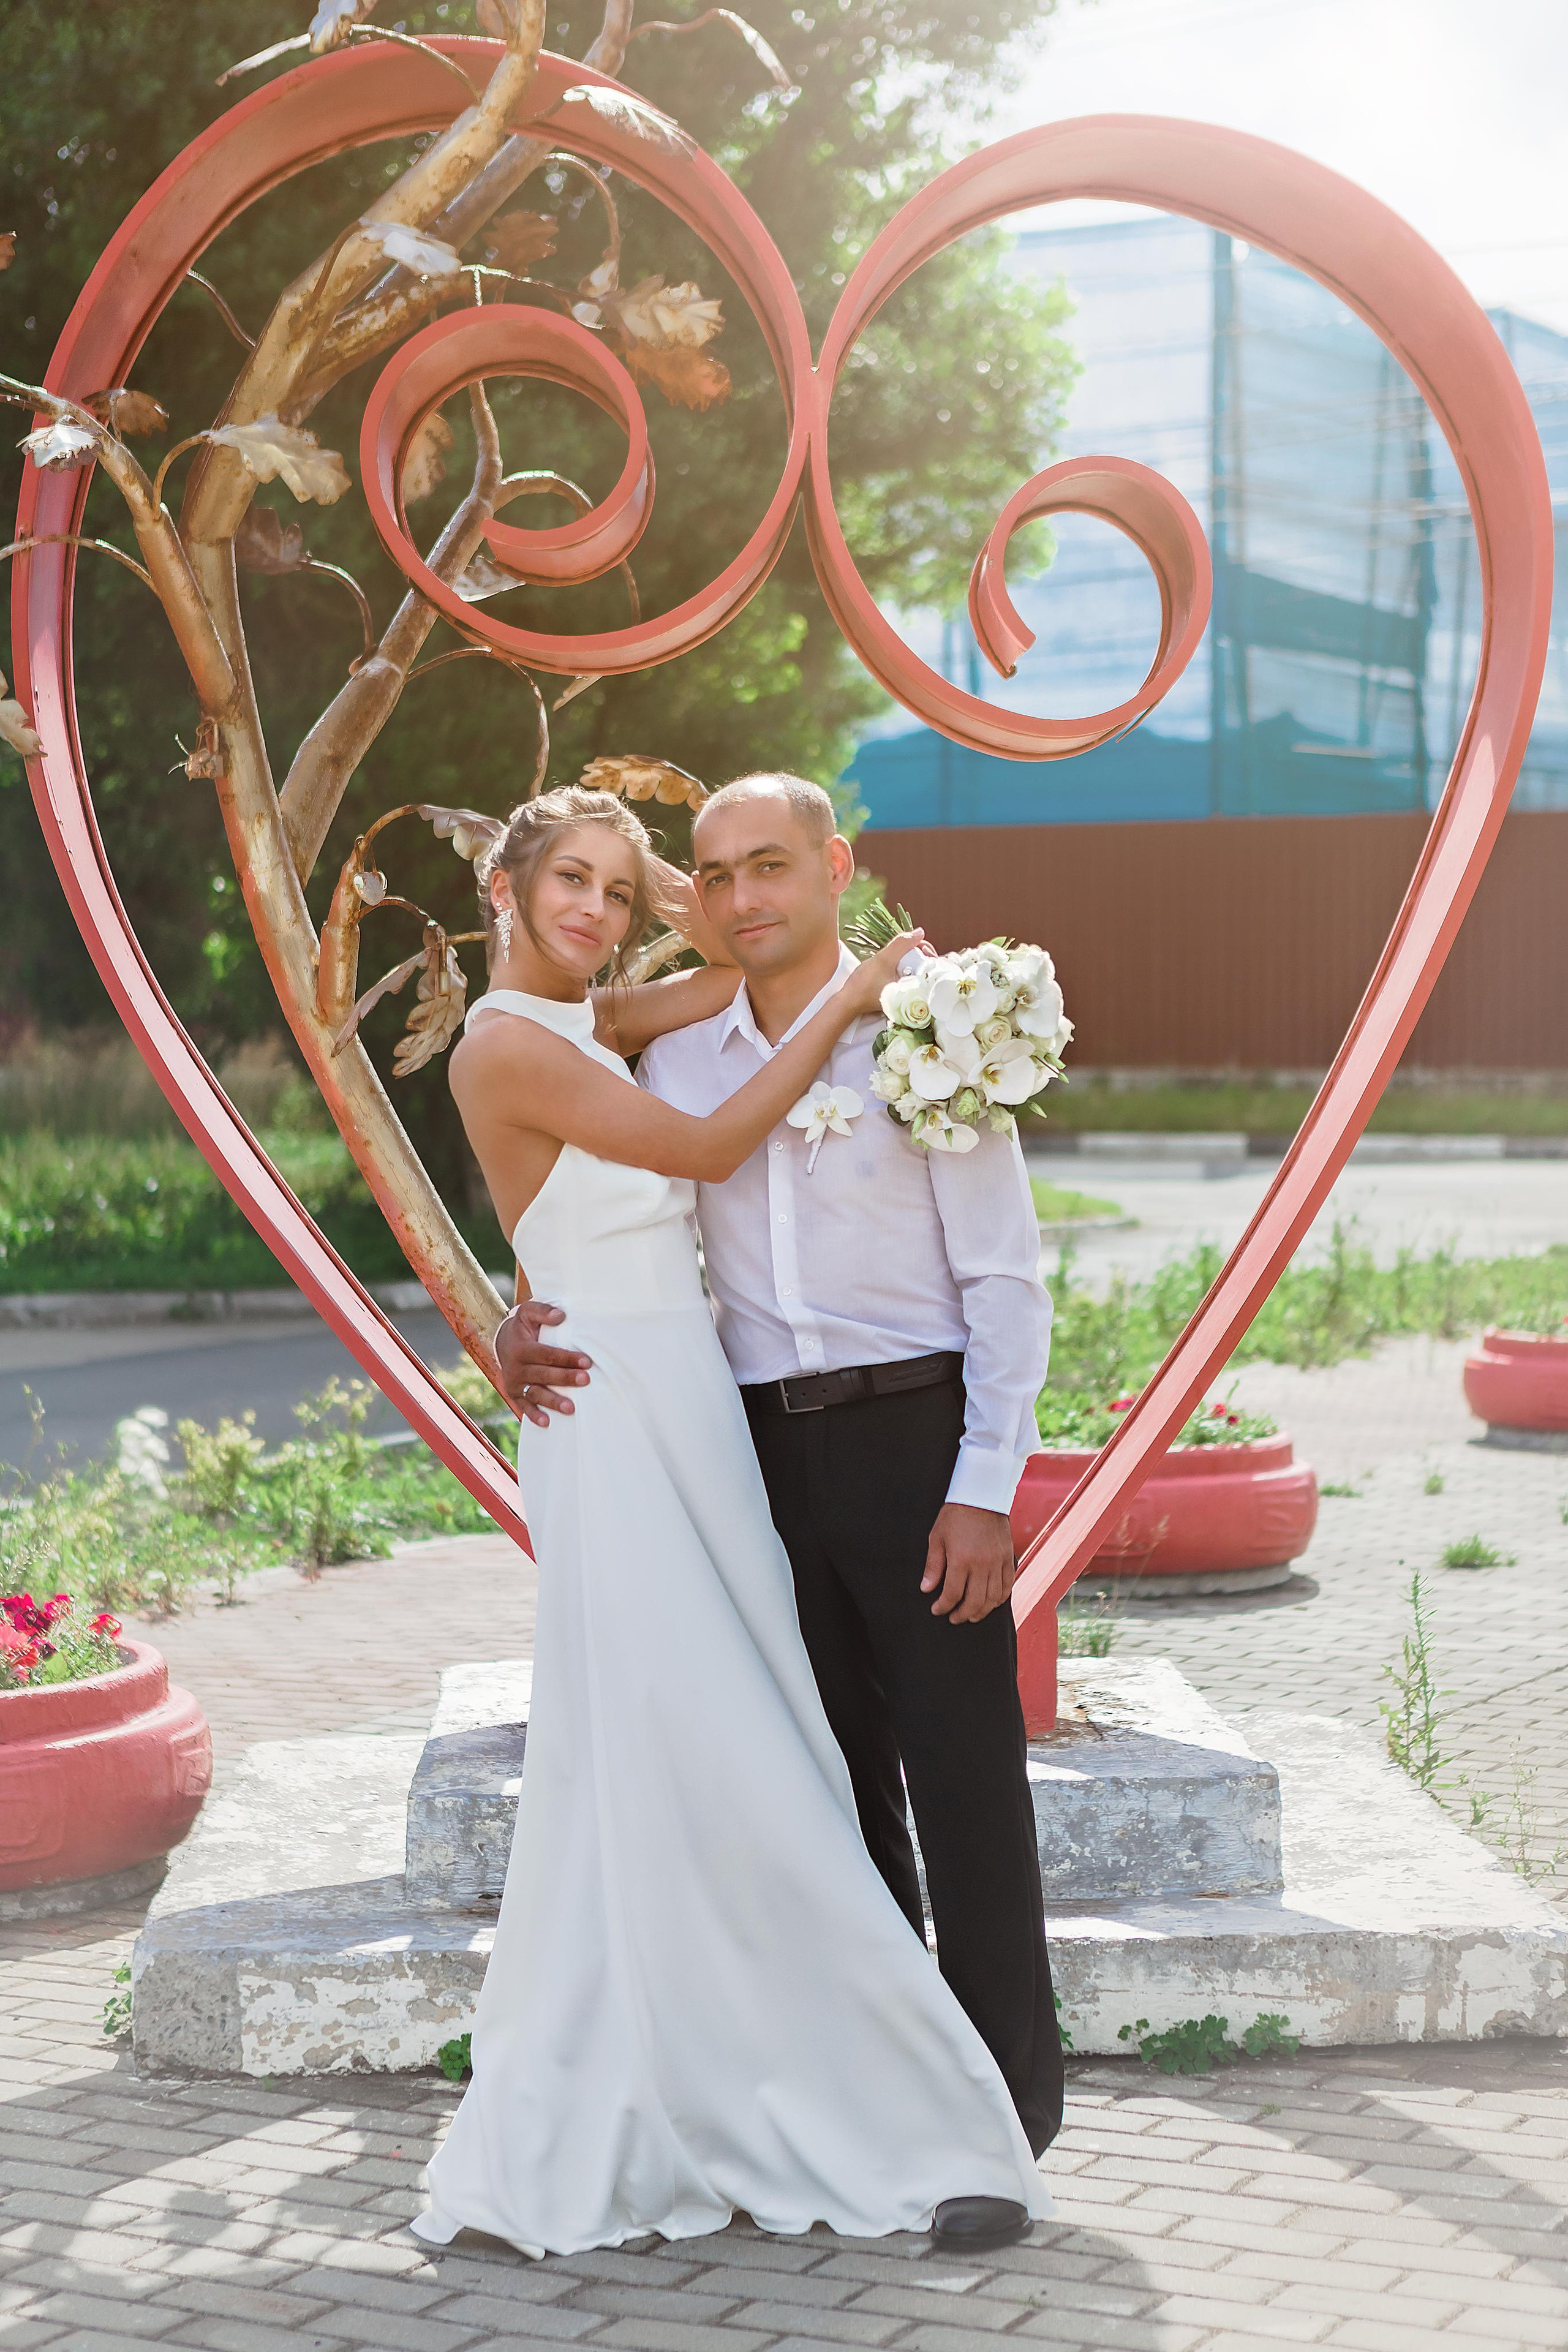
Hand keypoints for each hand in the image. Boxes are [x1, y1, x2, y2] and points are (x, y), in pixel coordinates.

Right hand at [494, 1299, 591, 1429]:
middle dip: (565, 1378)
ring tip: (571, 1408)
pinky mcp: (513, 1393)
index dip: (566, 1358)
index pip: (547, 1354)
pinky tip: (546, 1422)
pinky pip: (523, 1406)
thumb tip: (561, 1315)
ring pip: (535, 1393)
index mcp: (521, 1348)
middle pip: (544, 1374)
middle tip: (585, 1380)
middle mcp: (515, 1367)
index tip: (587, 1361)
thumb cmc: (523, 1326)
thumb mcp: (528, 1312)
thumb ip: (543, 1311)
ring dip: (552, 1401)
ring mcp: (514, 1382)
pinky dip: (533, 1415)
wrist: (502, 1341)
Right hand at [846, 929, 928, 1019]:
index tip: (920, 945)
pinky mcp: (900, 991)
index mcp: (916, 990)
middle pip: (928, 969)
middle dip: (922, 954)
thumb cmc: (864, 985)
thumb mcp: (883, 960)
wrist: (849, 1000)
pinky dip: (907, 966)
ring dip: (914, 958)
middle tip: (915, 944)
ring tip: (907, 950)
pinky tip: (901, 959)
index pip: (934, 970)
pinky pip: (910, 975)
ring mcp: (908, 993)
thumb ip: (901, 945)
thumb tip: (920, 932)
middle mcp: (915, 994)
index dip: (929, 954)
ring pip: (918, 971)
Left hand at [921, 1502, 1015, 1624]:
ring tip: (971, 1615)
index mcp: (961, 1560)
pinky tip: (990, 1602)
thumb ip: (933, 1566)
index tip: (936, 1610)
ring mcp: (998, 1563)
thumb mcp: (937, 1537)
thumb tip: (926, 1588)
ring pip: (992, 1598)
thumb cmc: (956, 1515)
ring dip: (981, 1611)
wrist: (982, 1495)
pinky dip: (999, 1599)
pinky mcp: (1009, 1559)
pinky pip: (1007, 1586)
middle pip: (974, 1602)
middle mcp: (982, 1565)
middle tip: (954, 1618)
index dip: (943, 1607)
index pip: (951, 1594)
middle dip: (962, 1615)